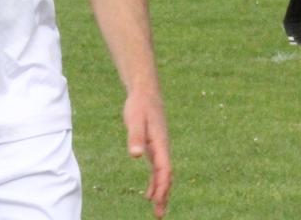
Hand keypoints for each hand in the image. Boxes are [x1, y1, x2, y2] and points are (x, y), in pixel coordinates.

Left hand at [123, 89, 171, 217]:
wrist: (145, 93)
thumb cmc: (139, 106)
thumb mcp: (134, 119)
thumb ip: (135, 137)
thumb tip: (135, 155)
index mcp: (160, 144)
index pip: (164, 170)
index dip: (161, 186)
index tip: (156, 200)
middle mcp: (163, 149)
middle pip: (166, 177)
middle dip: (163, 195)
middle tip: (159, 214)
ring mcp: (159, 149)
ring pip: (163, 175)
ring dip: (161, 192)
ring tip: (157, 210)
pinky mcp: (154, 147)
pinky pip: (158, 170)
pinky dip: (155, 183)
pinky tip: (149, 193)